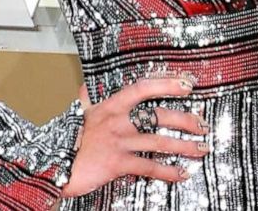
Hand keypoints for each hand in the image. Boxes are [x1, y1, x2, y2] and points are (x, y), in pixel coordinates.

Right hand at [60, 77, 210, 196]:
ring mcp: (119, 142)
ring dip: (185, 146)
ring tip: (201, 149)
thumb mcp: (79, 115)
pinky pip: (149, 166)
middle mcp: (118, 121)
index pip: (144, 87)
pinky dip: (168, 171)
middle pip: (160, 116)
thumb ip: (87, 100)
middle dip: (186, 120)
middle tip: (203, 124)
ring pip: (160, 142)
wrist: (55, 165)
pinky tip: (181, 174)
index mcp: (111, 106)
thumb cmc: (70, 141)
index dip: (167, 83)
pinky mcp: (118, 164)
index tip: (187, 84)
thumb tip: (84, 87)